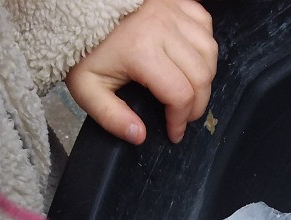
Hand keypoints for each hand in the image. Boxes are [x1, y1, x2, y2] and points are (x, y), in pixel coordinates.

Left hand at [64, 0, 217, 143]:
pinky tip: (191, 61)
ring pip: (209, 52)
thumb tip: (139, 136)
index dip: (181, 121)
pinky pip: (205, 27)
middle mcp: (162, 28)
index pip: (179, 95)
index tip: (174, 133)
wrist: (81, 11)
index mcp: (141, 52)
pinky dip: (204, 49)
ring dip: (205, 78)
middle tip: (184, 118)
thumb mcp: (87, 89)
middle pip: (200, 76)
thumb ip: (111, 117)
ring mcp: (172, 12)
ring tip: (191, 93)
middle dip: (197, 105)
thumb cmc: (85, 49)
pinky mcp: (177, 1)